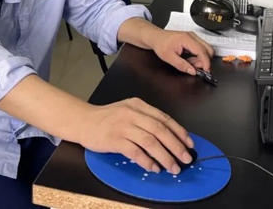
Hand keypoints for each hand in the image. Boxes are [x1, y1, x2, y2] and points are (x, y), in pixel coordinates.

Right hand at [80, 98, 194, 174]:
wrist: (83, 121)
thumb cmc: (107, 118)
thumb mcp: (128, 111)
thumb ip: (146, 119)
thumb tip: (169, 137)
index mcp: (138, 105)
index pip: (164, 118)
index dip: (179, 132)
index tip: (189, 144)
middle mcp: (132, 113)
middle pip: (160, 130)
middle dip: (176, 146)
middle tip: (185, 159)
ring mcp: (123, 126)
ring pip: (150, 141)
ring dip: (164, 156)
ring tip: (173, 167)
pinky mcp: (114, 139)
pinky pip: (135, 151)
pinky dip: (147, 161)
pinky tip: (153, 167)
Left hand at [151, 30, 214, 74]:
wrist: (156, 37)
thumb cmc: (160, 44)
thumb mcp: (168, 57)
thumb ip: (181, 65)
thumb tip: (193, 71)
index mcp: (186, 39)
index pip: (201, 50)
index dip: (206, 62)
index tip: (206, 71)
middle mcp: (192, 36)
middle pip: (208, 49)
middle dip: (204, 61)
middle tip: (194, 67)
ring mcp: (193, 37)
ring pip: (206, 50)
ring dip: (201, 59)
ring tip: (189, 63)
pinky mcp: (193, 40)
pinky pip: (201, 49)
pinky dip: (198, 57)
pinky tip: (189, 60)